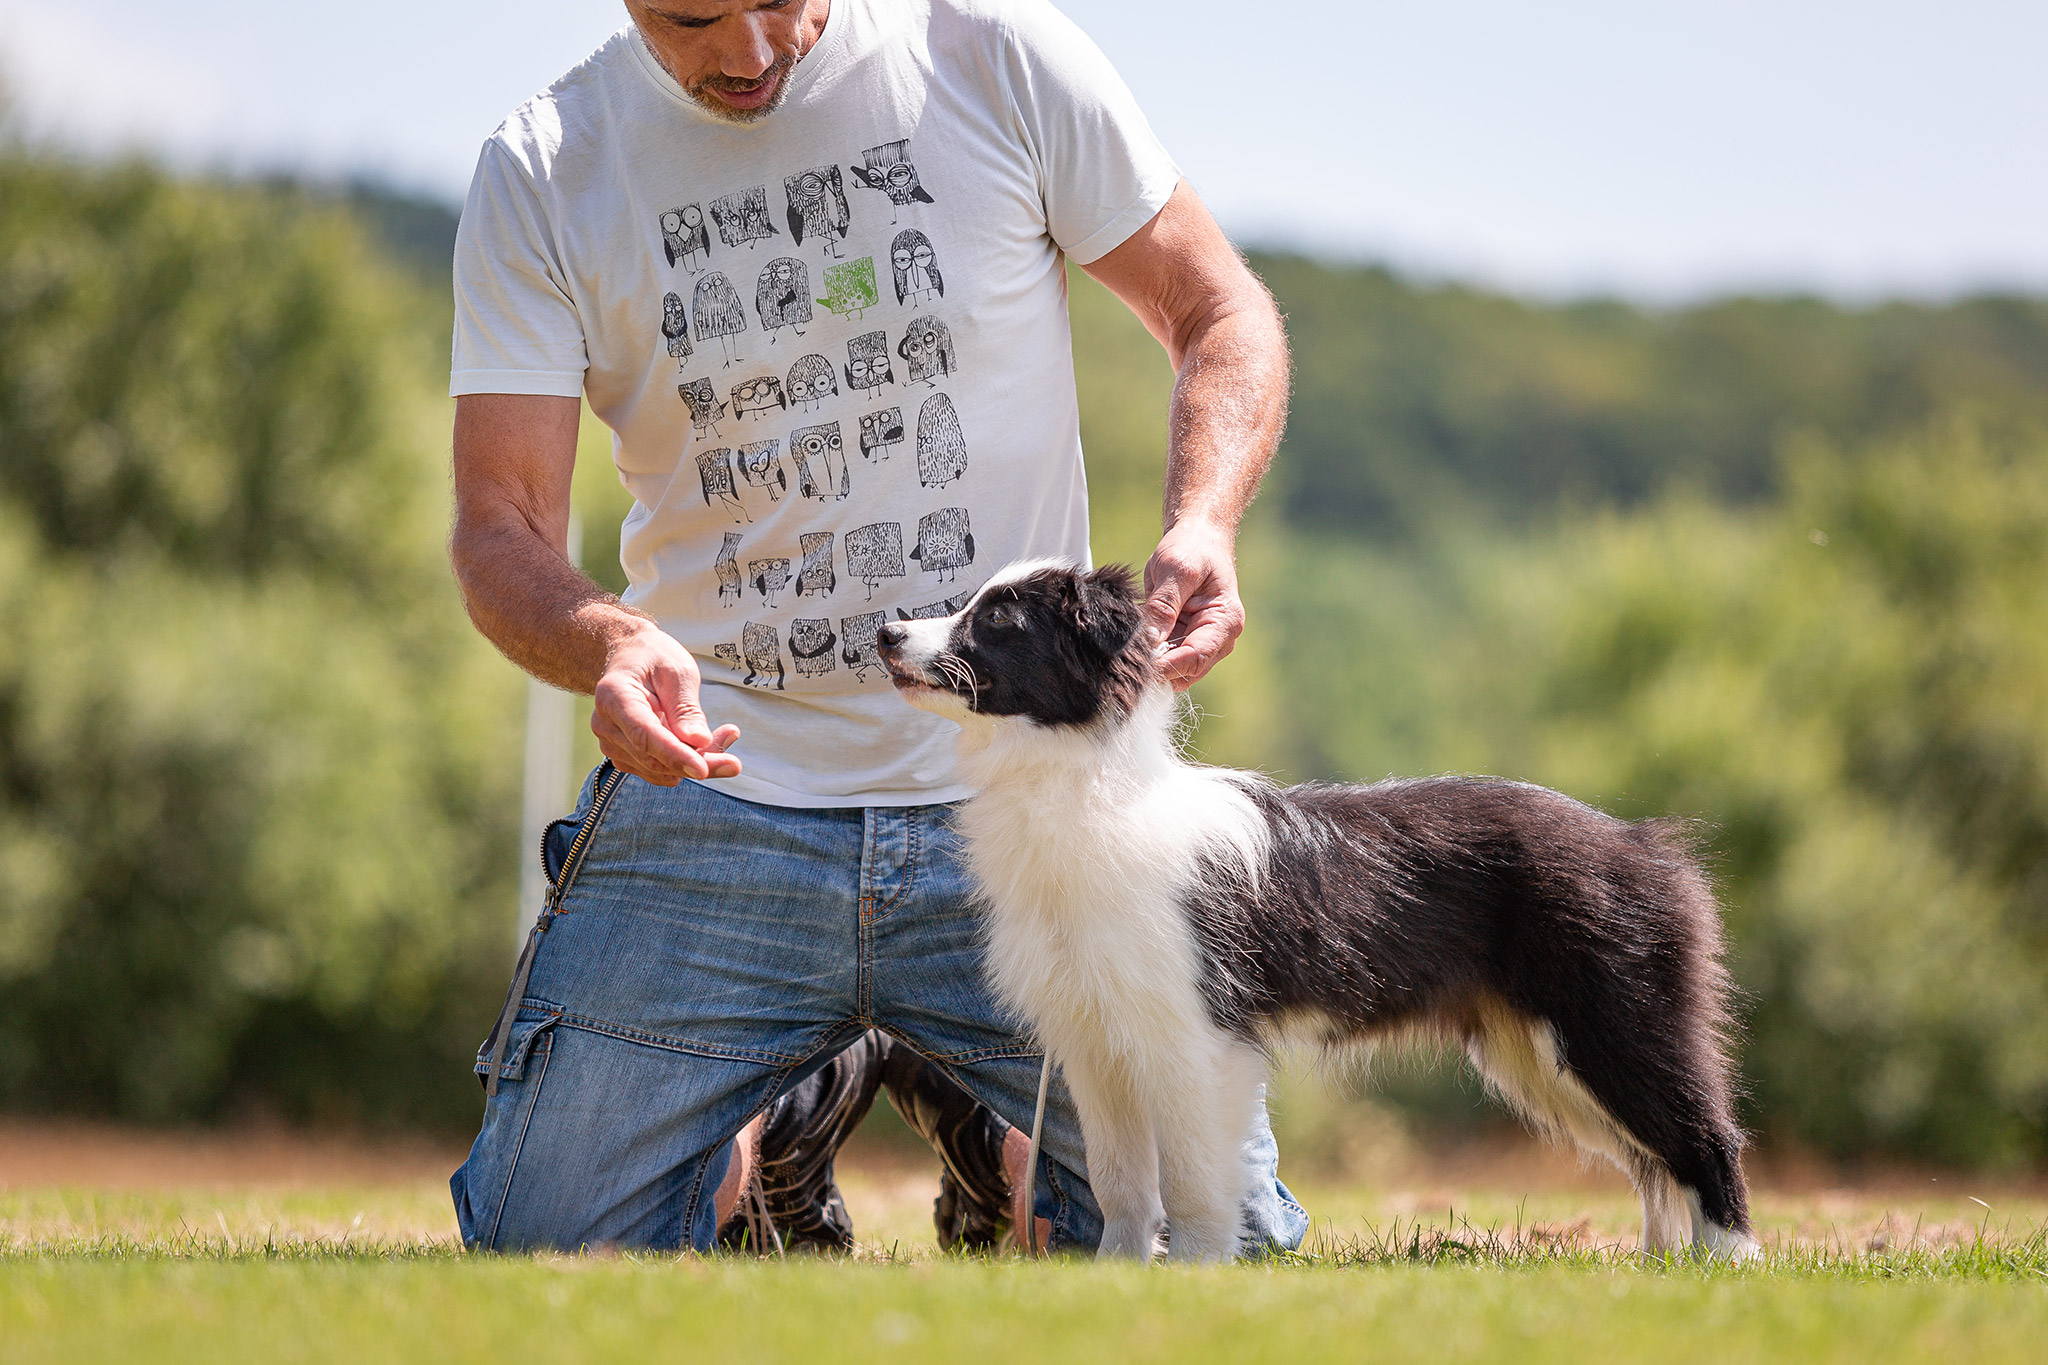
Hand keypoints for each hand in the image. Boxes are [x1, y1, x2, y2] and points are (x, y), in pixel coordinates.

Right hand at [590, 622, 741, 784]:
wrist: (631, 657)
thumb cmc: (655, 658)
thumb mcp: (677, 671)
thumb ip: (686, 708)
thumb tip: (698, 742)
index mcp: (614, 696)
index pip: (644, 735)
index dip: (674, 755)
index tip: (703, 770)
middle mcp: (606, 724)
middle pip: (653, 759)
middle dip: (697, 763)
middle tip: (734, 762)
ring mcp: (612, 743)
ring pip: (659, 770)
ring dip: (695, 763)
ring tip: (724, 738)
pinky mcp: (625, 756)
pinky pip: (659, 771)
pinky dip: (684, 763)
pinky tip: (705, 745)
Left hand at [1141, 518, 1245, 690]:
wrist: (1198, 537)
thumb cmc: (1193, 548)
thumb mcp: (1176, 570)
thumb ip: (1164, 606)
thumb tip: (1149, 640)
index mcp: (1225, 622)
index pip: (1195, 657)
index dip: (1166, 665)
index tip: (1139, 661)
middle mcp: (1219, 638)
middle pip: (1186, 672)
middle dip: (1159, 666)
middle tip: (1130, 650)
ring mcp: (1202, 641)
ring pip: (1174, 671)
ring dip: (1154, 661)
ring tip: (1134, 639)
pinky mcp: (1185, 639)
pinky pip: (1166, 658)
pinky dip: (1151, 653)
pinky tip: (1138, 636)